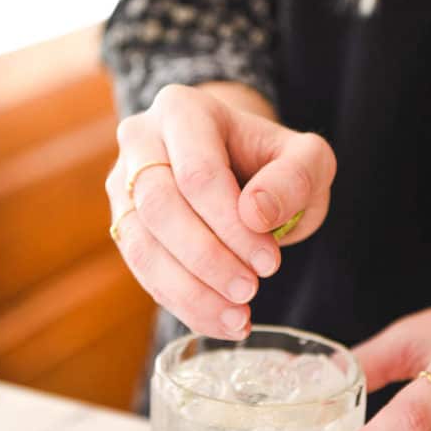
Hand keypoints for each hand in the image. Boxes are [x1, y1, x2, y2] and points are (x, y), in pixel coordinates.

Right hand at [106, 83, 335, 338]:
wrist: (241, 166)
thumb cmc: (275, 162)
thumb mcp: (307, 159)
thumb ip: (296, 177)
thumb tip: (255, 213)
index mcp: (183, 110)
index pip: (198, 173)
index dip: (231, 225)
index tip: (270, 263)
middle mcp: (140, 140)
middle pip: (159, 206)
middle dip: (207, 258)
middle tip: (250, 291)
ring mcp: (124, 183)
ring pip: (141, 244)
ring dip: (190, 289)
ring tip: (236, 318)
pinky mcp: (123, 224)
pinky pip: (142, 270)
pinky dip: (182, 302)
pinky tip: (219, 320)